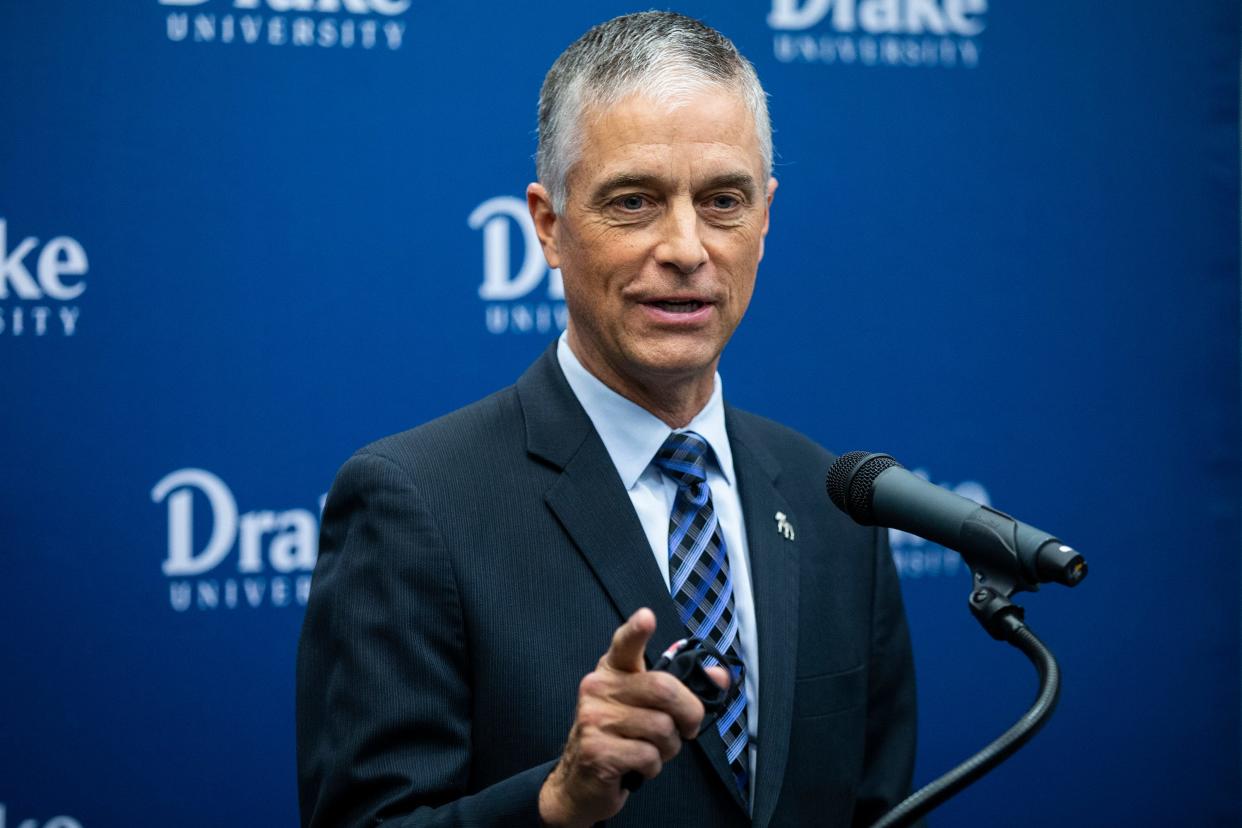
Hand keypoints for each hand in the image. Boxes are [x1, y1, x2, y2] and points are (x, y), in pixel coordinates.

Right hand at [537, 608, 728, 827]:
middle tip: (687, 729)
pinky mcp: (596, 750)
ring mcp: (593, 718)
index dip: (636, 630)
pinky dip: (653, 767)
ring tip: (651, 750)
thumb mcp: (648, 708)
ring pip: (662, 727)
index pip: (624, 644)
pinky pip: (648, 756)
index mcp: (612, 672)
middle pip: (664, 689)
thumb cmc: (620, 740)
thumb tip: (719, 677)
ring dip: (669, 748)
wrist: (580, 784)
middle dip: (689, 714)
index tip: (647, 618)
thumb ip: (680, 689)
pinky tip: (636, 766)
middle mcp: (598, 688)